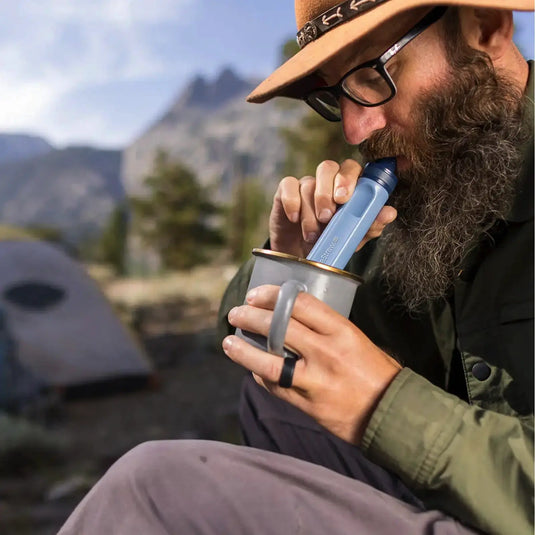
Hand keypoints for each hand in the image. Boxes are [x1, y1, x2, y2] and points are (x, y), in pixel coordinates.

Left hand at [223, 285, 401, 444]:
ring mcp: (314, 380)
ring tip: (228, 342)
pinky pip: (275, 386)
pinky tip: (251, 368)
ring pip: (268, 361)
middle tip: (236, 313)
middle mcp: (325, 353)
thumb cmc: (376, 371)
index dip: (272, 295)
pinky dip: (259, 374)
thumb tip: (293, 317)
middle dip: (250, 317)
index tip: (256, 295)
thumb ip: (326, 329)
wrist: (391, 413)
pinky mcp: (306, 404)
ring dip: (243, 350)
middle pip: (278, 328)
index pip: (299, 304)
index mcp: (341, 331)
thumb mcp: (356, 339)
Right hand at [270, 159, 396, 257]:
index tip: (344, 199)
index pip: (351, 168)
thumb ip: (370, 225)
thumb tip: (390, 213)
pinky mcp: (285, 191)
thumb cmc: (331, 242)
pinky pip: (287, 186)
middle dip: (326, 191)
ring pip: (307, 184)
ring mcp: (305, 185)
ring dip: (310, 211)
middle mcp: (326, 181)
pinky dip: (291, 203)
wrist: (302, 256)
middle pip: (327, 167)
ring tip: (312, 234)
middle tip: (327, 216)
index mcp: (347, 186)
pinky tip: (294, 219)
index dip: (348, 179)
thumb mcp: (352, 238)